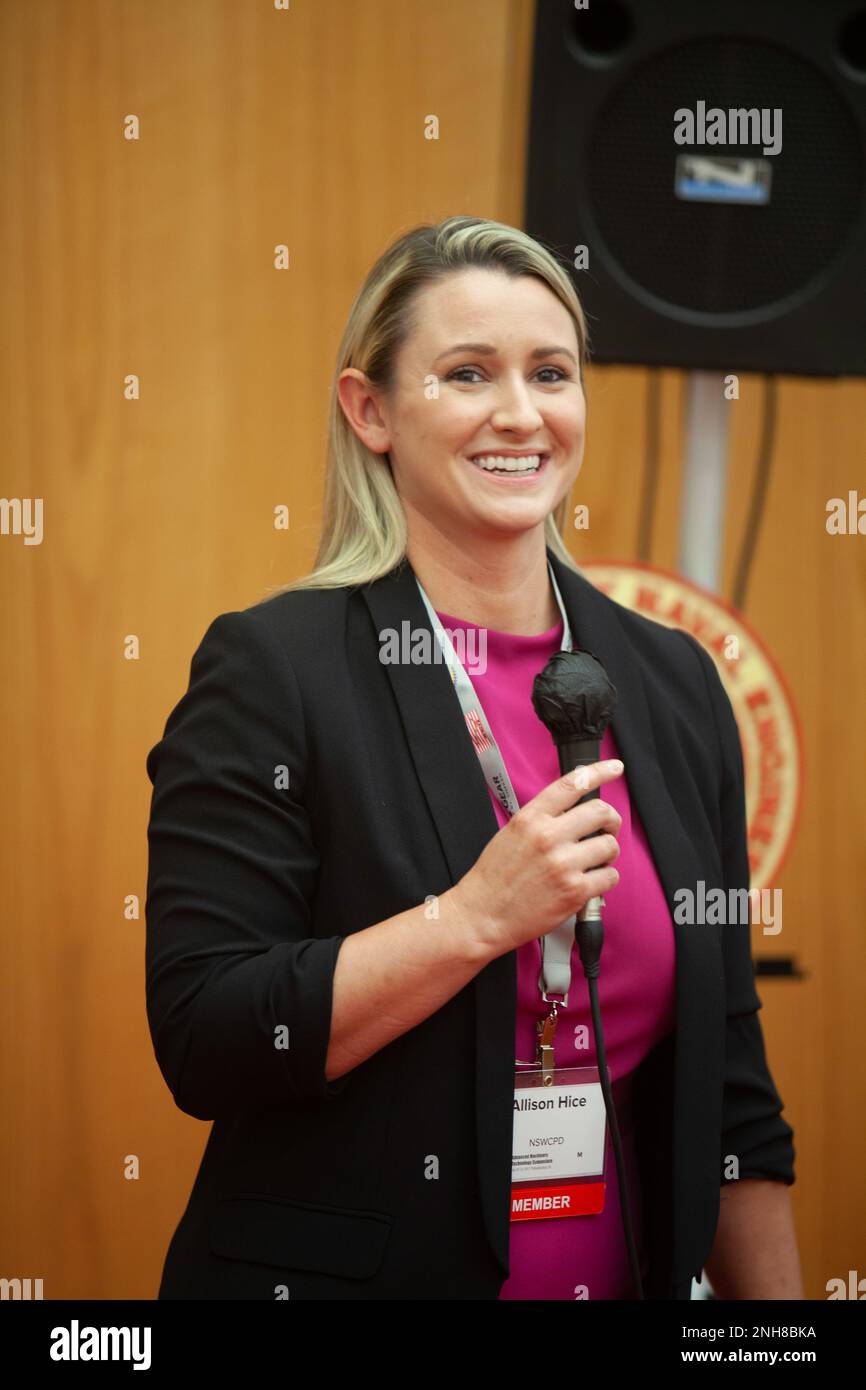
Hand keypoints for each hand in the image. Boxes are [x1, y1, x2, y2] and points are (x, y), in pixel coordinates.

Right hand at [449, 759, 624, 958]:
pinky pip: (610, 877)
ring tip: (593, 862)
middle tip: (607, 829)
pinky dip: (605, 879)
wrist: (482, 915)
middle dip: (611, 820)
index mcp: (531, 818)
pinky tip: (590, 882)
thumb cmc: (494, 878)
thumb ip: (541, 819)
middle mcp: (548, 837)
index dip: (599, 772)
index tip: (614, 768)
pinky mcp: (575, 891)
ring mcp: (563, 864)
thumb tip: (572, 810)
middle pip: (601, 812)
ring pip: (610, 846)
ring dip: (608, 853)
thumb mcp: (511, 834)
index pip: (572, 784)